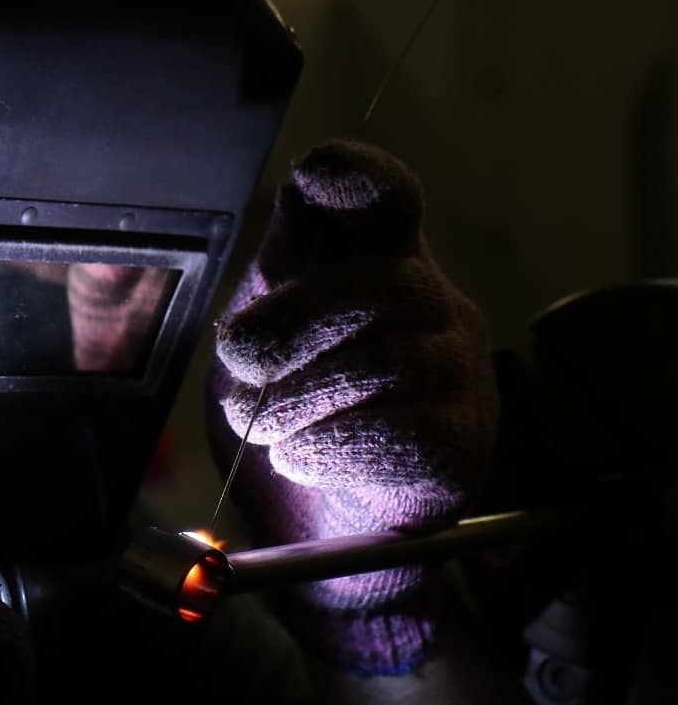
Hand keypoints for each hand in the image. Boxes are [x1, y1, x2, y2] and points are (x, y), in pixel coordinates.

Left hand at [207, 139, 498, 671]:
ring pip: (382, 364)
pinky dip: (324, 452)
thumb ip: (272, 282)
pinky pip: (395, 437)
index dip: (355, 177)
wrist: (319, 527)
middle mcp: (428, 305)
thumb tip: (286, 230)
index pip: (383, 196)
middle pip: (370, 285)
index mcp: (374, 265)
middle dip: (282, 331)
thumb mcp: (262, 340)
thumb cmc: (288, 416)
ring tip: (269, 428)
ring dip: (293, 404)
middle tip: (241, 370)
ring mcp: (457, 373)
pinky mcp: (463, 446)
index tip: (315, 187)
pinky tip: (303, 458)